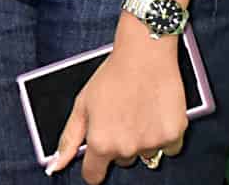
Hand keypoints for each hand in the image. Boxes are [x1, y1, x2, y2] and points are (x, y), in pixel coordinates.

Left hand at [48, 30, 186, 181]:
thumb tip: (55, 166)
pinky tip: (155, 113)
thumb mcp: (82, 104)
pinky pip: (168, 148)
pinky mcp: (174, 136)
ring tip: (137, 110)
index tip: (96, 158)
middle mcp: (127, 148)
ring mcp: (152, 144)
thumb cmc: (111, 76)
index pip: (94, 175)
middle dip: (119, 143)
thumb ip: (69, 138)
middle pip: (121, 160)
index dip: (93, 166)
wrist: (144, 55)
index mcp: (101, 142)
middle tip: (119, 115)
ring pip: (145, 153)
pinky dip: (163, 135)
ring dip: (142, 139)